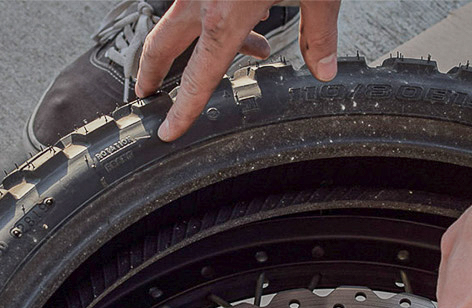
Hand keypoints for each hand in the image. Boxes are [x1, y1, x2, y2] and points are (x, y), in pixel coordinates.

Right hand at [135, 0, 341, 141]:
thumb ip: (320, 33)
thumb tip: (324, 67)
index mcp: (224, 16)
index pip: (197, 76)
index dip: (183, 109)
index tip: (167, 131)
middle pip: (160, 44)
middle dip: (151, 73)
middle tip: (147, 95)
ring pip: (180, 20)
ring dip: (198, 43)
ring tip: (247, 52)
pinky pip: (201, 0)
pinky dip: (219, 15)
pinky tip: (257, 15)